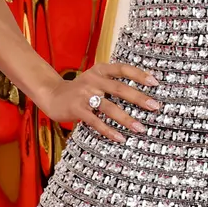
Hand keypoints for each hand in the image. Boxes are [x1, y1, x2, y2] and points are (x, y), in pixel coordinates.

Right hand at [36, 60, 160, 142]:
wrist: (52, 95)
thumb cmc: (81, 89)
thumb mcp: (96, 78)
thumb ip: (113, 81)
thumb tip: (141, 92)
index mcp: (100, 70)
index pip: (123, 69)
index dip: (139, 74)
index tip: (155, 82)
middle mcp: (93, 80)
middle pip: (119, 88)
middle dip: (139, 98)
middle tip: (154, 107)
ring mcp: (84, 95)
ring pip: (109, 107)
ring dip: (126, 119)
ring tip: (140, 128)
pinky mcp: (77, 110)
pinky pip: (96, 122)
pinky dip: (109, 131)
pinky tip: (120, 138)